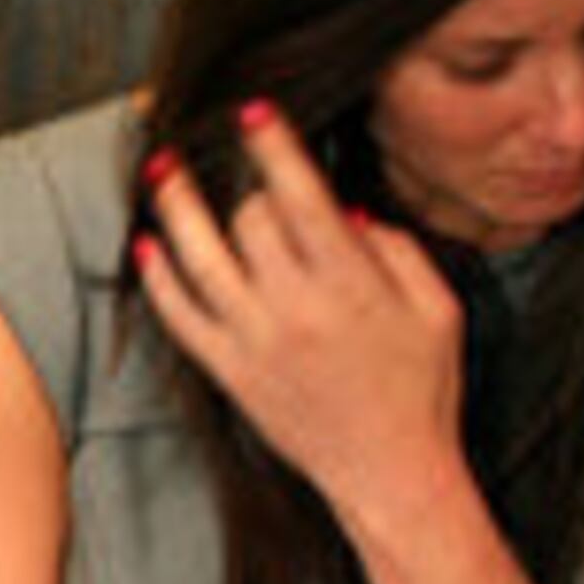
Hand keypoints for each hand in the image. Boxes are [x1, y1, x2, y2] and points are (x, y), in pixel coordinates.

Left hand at [135, 100, 472, 527]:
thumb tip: (342, 209)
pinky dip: (158, 279)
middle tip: (247, 173)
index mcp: (351, 285)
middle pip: (250, 221)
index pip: (300, 196)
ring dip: (177, 207)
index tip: (254, 110)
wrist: (390, 474)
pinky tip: (145, 244)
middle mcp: (295, 309)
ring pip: (199, 258)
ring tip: (162, 169)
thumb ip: (395, 249)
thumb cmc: (423, 387)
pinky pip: (180, 317)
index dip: (273, 146)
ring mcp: (254, 342)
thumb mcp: (437, 308)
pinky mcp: (229, 373)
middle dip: (247, 187)